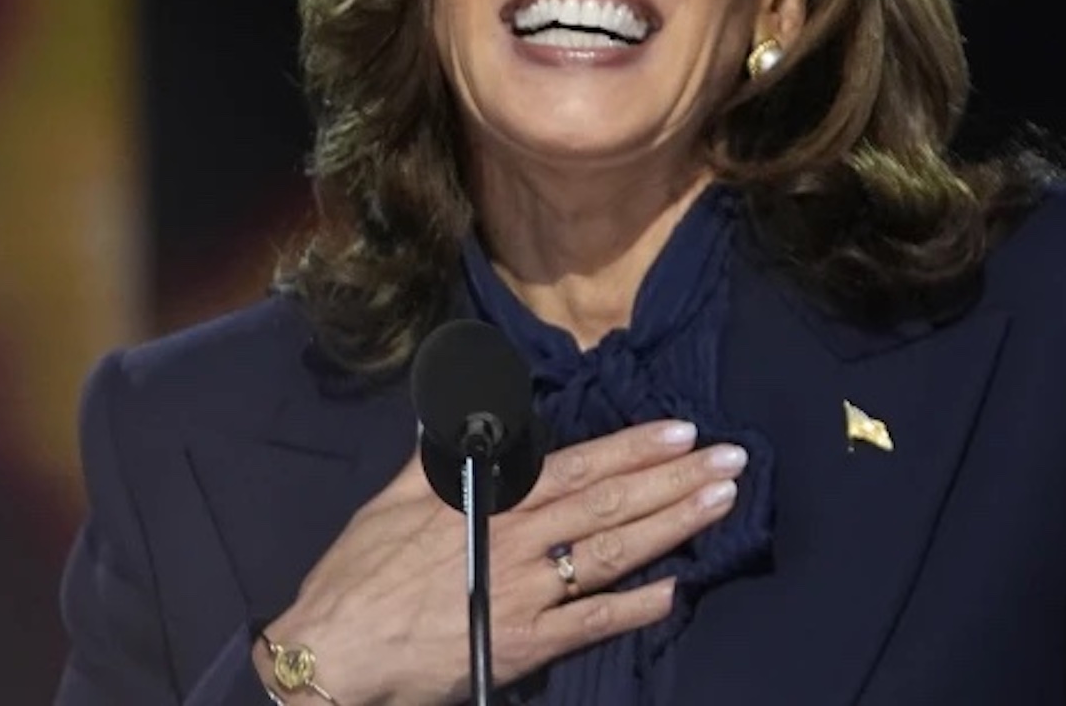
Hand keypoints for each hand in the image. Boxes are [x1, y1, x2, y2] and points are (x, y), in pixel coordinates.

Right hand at [254, 419, 746, 705]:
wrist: (334, 648)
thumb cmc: (358, 572)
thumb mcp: (392, 499)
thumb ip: (437, 457)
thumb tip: (457, 416)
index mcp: (489, 500)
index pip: (578, 466)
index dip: (635, 448)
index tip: (682, 432)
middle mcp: (517, 541)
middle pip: (611, 505)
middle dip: (675, 480)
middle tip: (732, 461)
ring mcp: (526, 594)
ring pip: (613, 555)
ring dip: (673, 527)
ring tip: (722, 505)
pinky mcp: (524, 644)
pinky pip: (592, 623)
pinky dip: (636, 608)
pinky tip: (677, 590)